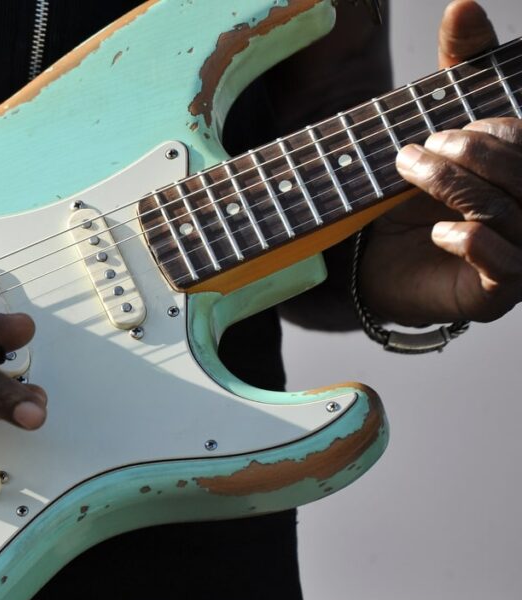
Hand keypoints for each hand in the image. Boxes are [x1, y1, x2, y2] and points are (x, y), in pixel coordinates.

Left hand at [360, 0, 521, 324]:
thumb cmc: (414, 188)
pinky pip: (506, 266)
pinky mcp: (498, 292)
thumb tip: (464, 4)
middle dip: (470, 155)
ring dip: (456, 189)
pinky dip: (471, 241)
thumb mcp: (437, 116)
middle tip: (419, 151)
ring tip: (411, 174)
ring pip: (512, 214)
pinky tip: (440, 231)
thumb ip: (461, 64)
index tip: (443, 129)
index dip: (492, 130)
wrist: (372, 257)